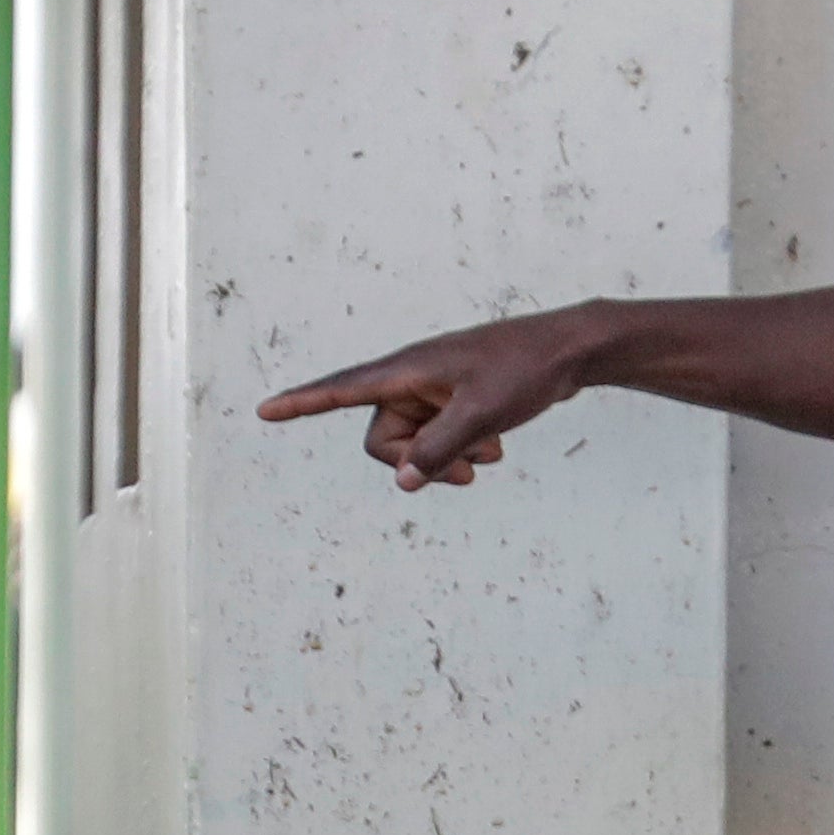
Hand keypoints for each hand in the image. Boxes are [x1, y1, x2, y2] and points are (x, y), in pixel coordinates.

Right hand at [258, 305, 605, 492]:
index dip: (302, 404)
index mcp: (407, 370)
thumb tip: (402, 482)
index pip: (342, 390)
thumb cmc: (524, 372)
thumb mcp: (481, 416)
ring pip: (415, 447)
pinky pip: (438, 441)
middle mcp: (412, 380)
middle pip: (384, 441)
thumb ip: (438, 451)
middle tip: (466, 474)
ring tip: (490, 457)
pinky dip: (462, 452)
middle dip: (418, 464)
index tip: (264, 411)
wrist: (569, 351)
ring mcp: (432, 392)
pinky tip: (495, 446)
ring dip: (446, 462)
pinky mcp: (452, 401)